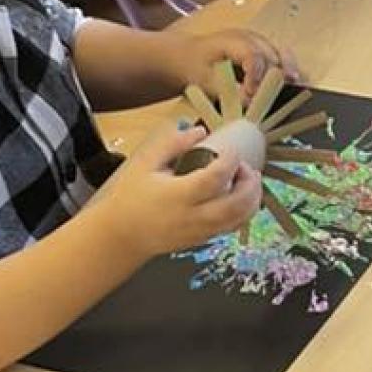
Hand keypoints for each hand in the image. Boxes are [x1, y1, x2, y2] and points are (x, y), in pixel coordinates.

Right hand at [92, 115, 261, 261]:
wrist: (120, 235)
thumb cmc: (128, 200)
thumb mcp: (145, 164)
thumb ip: (172, 144)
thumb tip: (198, 131)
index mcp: (180, 195)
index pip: (217, 176)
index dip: (231, 160)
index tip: (231, 150)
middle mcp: (194, 216)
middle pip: (238, 203)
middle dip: (250, 183)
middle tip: (247, 167)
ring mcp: (200, 232)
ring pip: (240, 219)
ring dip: (252, 199)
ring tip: (248, 182)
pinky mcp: (202, 240)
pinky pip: (231, 228)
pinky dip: (243, 213)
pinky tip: (238, 198)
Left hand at [157, 20, 295, 99]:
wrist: (184, 55)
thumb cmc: (193, 66)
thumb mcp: (205, 81)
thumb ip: (228, 91)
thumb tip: (250, 100)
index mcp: (232, 41)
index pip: (252, 56)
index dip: (256, 76)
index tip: (253, 94)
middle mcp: (248, 37)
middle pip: (270, 54)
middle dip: (274, 75)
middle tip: (276, 95)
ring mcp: (256, 41)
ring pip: (279, 52)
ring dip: (286, 69)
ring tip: (293, 84)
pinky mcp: (260, 49)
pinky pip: (279, 56)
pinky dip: (285, 67)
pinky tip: (292, 80)